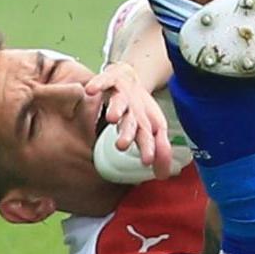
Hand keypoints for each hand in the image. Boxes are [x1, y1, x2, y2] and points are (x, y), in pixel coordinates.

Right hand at [84, 62, 174, 178]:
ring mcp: (122, 94)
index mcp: (143, 123)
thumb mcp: (150, 129)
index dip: (147, 148)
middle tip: (122, 145)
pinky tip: (91, 90)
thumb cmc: (140, 109)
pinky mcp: (111, 80)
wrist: (133, 77)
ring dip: (116, 108)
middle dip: (128, 132)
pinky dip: (98, 83)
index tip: (146, 162)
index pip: (146, 137)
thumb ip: (158, 150)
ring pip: (119, 102)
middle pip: (132, 122)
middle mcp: (133, 110)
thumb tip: (164, 176)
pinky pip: (104, 80)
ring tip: (111, 117)